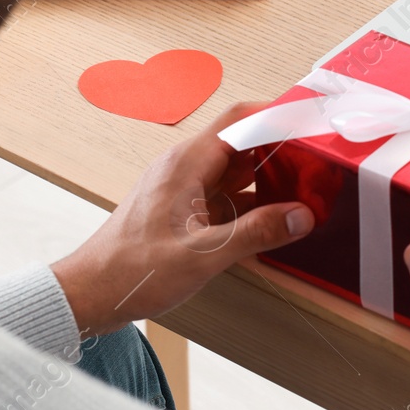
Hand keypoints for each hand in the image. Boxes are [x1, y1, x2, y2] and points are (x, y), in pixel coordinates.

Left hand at [51, 102, 314, 336]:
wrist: (90, 293)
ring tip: (305, 189)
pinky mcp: (183, 210)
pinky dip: (252, 201)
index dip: (277, 115)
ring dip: (268, 177)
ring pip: (235, 169)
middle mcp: (185, 168)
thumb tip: (301, 216)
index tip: (310, 122)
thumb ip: (255, 233)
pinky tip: (273, 220)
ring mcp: (183, 188)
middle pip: (242, 142)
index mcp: (187, 164)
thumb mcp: (202, 254)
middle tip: (318, 160)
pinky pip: (225, 194)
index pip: (239, 119)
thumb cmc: (132, 270)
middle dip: (281, 148)